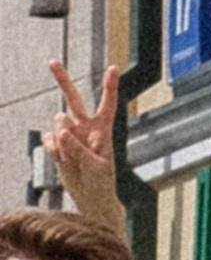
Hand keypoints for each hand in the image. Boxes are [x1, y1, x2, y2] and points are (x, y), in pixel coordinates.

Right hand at [47, 59, 126, 238]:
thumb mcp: (96, 167)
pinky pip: (48, 139)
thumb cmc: (101, 182)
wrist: (90, 198)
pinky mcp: (57, 144)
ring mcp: (70, 135)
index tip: (113, 68)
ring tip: (72, 158)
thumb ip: (79, 149)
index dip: (110, 87)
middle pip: (73, 99)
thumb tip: (60, 132)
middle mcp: (85, 127)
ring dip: (63, 139)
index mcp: (103, 130)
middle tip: (52, 62)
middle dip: (62, 80)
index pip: (107, 105)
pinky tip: (62, 160)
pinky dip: (53, 150)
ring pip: (58, 122)